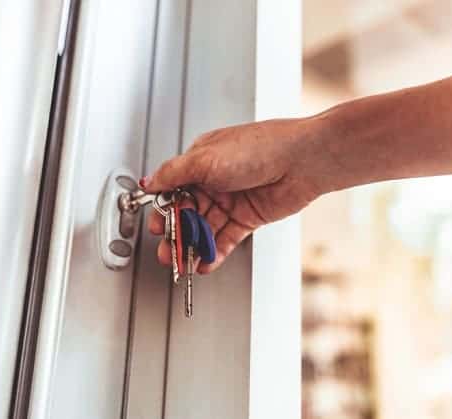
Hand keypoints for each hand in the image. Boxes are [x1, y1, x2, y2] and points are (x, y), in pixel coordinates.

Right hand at [142, 117, 329, 272]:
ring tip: (182, 262)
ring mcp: (231, 201)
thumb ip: (173, 173)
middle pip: (187, 213)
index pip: (173, 189)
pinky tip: (204, 262)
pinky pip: (225, 239)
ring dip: (192, 246)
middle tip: (167, 250)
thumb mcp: (205, 157)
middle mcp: (214, 180)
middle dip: (176, 233)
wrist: (302, 161)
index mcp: (201, 161)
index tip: (156, 226)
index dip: (164, 210)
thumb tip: (149, 181)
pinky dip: (213, 252)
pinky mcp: (247, 218)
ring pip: (204, 229)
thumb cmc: (260, 147)